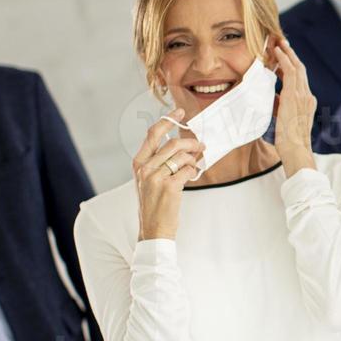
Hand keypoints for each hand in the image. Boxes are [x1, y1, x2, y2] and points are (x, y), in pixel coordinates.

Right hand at [132, 111, 203, 240]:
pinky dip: (193, 171)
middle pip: (172, 142)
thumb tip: (182, 145)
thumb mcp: (149, 179)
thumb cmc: (154, 204)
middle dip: (191, 142)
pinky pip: (188, 170)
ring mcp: (156, 177)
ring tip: (196, 164)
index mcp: (138, 163)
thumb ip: (160, 161)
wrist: (153, 229)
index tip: (180, 112)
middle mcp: (145, 168)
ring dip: (194, 158)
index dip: (167, 119)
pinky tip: (192, 175)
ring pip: (182, 156)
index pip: (152, 134)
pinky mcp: (169, 186)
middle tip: (201, 145)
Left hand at [268, 35, 315, 174]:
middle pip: (301, 69)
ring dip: (287, 54)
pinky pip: (290, 73)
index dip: (292, 66)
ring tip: (279, 43)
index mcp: (307, 102)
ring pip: (297, 68)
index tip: (284, 57)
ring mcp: (303, 96)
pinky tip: (277, 53)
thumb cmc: (289, 141)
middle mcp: (308, 96)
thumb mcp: (285, 120)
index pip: (300, 79)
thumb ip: (281, 107)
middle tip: (283, 43)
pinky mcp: (295, 97)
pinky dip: (284, 60)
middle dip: (292, 55)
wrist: (296, 150)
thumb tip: (273, 97)